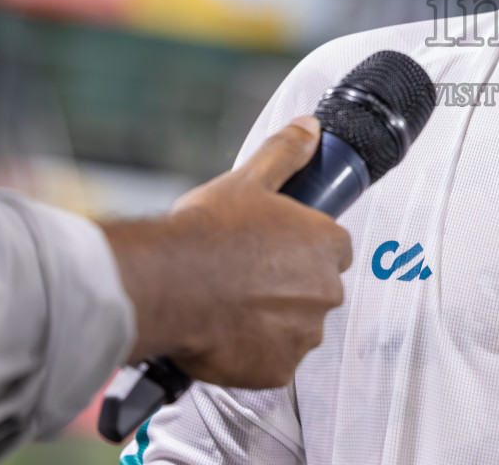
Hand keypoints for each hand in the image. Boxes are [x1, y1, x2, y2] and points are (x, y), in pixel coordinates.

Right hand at [99, 115, 351, 387]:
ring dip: (272, 321)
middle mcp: (327, 290)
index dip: (301, 249)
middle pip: (316, 290)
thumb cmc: (207, 232)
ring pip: (295, 328)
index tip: (271, 251)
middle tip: (244, 277)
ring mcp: (304, 333)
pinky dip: (254, 354)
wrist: (165, 285)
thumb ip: (286, 153)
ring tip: (229, 305)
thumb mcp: (249, 180)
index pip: (332, 249)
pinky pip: (273, 362)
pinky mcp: (279, 369)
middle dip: (287, 287)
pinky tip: (225, 333)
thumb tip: (310, 128)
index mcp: (327, 244)